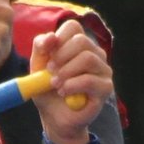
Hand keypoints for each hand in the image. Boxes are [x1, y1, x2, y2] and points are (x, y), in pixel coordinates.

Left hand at [28, 21, 112, 143]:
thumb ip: (41, 48)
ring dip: (66, 72)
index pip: (73, 27)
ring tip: (56, 84)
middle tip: (50, 72)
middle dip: (61, 56)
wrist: (54, 116)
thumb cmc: (47, 89)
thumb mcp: (38, 66)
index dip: (58, 39)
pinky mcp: (106, 87)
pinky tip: (64, 92)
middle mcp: (94, 53)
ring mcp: (103, 69)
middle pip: (81, 41)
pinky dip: (72, 86)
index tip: (48, 55)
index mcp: (78, 44)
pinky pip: (90, 80)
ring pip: (87, 58)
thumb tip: (51, 37)